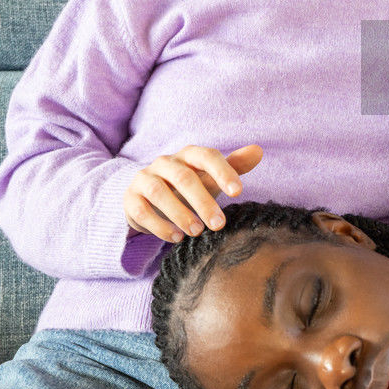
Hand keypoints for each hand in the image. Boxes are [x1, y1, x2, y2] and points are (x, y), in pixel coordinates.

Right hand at [123, 144, 262, 241]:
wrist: (150, 199)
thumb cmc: (190, 187)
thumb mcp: (212, 177)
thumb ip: (235, 165)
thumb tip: (258, 151)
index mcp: (188, 155)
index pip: (207, 156)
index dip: (223, 172)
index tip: (239, 193)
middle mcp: (165, 163)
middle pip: (184, 178)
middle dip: (203, 202)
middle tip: (219, 225)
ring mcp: (144, 179)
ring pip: (159, 192)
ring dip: (180, 213)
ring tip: (197, 232)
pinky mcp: (131, 198)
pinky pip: (142, 210)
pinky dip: (159, 225)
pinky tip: (176, 238)